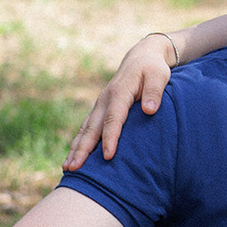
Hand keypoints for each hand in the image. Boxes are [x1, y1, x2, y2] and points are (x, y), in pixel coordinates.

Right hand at [63, 34, 175, 169]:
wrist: (141, 58)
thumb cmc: (152, 69)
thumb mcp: (159, 75)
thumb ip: (154, 92)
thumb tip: (149, 109)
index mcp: (119, 93)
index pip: (113, 119)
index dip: (110, 138)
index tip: (107, 156)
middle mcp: (104, 100)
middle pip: (92, 128)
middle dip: (82, 149)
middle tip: (74, 168)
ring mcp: (99, 105)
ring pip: (85, 129)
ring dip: (75, 148)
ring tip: (67, 168)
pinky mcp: (99, 110)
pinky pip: (86, 128)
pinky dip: (78, 143)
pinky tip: (73, 157)